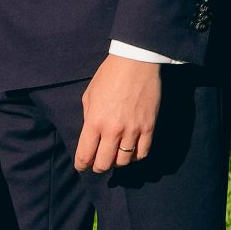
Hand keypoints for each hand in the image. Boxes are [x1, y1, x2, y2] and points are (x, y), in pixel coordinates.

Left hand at [74, 55, 161, 174]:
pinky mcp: (149, 128)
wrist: (135, 62)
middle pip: (104, 164)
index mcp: (94, 121)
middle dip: (98, 167)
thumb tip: (91, 136)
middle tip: (98, 163)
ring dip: (117, 162)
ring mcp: (133, 130)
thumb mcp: (90, 95)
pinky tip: (131, 151)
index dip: (81, 165)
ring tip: (115, 156)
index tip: (82, 166)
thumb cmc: (109, 76)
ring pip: (124, 161)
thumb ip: (89, 118)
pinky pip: (142, 153)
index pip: (85, 154)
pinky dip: (135, 157)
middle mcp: (113, 130)